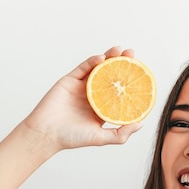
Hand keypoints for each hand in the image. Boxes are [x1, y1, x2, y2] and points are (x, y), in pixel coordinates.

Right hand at [20, 46, 143, 151]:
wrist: (46, 133)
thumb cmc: (72, 138)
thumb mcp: (101, 138)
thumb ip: (121, 134)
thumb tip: (141, 124)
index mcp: (102, 108)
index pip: (119, 91)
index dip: (130, 81)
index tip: (141, 73)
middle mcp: (93, 95)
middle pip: (111, 75)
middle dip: (122, 64)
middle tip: (132, 54)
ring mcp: (81, 87)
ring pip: (98, 68)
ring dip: (109, 57)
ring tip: (120, 50)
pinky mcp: (69, 80)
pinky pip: (82, 68)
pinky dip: (92, 61)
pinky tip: (102, 57)